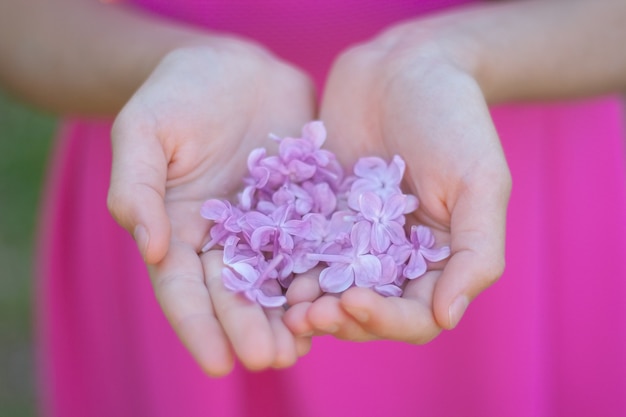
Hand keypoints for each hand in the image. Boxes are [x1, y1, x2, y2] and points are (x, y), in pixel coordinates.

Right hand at [107, 41, 315, 375]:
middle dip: (250, 329)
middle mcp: (224, 241)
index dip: (199, 326)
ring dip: (289, 316)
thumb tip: (147, 247)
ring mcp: (267, 228)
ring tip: (305, 346)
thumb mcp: (144, 131)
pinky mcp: (304, 211)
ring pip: (277, 280)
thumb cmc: (178, 95)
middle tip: (271, 360)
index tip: (217, 362)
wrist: (235, 70)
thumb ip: (137, 187)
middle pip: (234, 294)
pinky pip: (315, 246)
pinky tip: (338, 299)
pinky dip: (323, 275)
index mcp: (179, 231)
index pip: (183, 288)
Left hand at [284, 24, 510, 342]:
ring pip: (332, 289)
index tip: (352, 301)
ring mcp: (357, 239)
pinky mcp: (324, 216)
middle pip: (368, 311)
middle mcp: (396, 258)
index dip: (386, 320)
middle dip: (339, 319)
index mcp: (438, 260)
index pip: (416, 316)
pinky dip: (290, 267)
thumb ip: (475, 252)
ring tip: (285, 306)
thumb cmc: (454, 120)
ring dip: (310, 305)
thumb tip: (450, 317)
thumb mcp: (480, 183)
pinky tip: (270, 270)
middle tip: (307, 315)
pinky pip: (305, 251)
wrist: (404, 68)